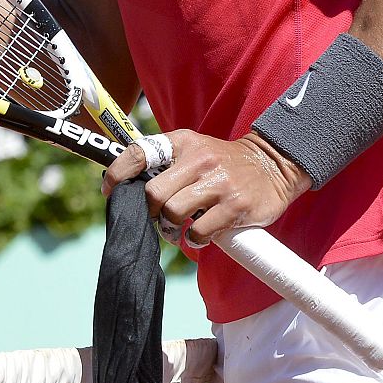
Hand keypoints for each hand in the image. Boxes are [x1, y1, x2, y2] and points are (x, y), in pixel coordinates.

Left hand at [99, 129, 309, 248]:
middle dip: (149, 211)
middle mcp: (199, 160)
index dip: (118, 173)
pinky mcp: (235, 207)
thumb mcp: (194, 148)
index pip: (140, 152)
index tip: (109, 190)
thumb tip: (129, 183)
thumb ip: (166, 161)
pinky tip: (197, 236)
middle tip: (154, 218)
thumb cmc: (223, 162)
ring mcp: (218, 184)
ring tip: (176, 230)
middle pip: (154, 193)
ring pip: (173, 213)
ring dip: (169, 229)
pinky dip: (193, 240)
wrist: (273, 165)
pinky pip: (199, 232)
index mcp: (183, 142)